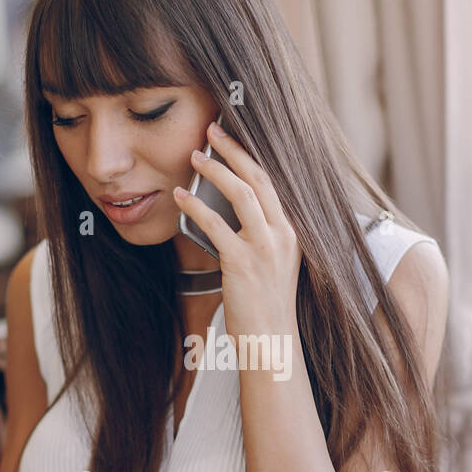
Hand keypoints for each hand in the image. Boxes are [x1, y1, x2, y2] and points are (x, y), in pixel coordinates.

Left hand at [173, 122, 300, 335]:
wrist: (271, 342)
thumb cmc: (266, 306)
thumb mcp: (272, 264)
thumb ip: (257, 236)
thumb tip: (223, 211)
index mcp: (292, 232)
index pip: (271, 183)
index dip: (249, 156)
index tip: (230, 138)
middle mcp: (283, 234)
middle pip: (259, 177)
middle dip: (233, 149)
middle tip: (211, 130)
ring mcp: (265, 248)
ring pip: (241, 193)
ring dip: (215, 171)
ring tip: (193, 158)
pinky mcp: (242, 263)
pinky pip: (215, 225)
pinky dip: (195, 206)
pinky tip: (180, 197)